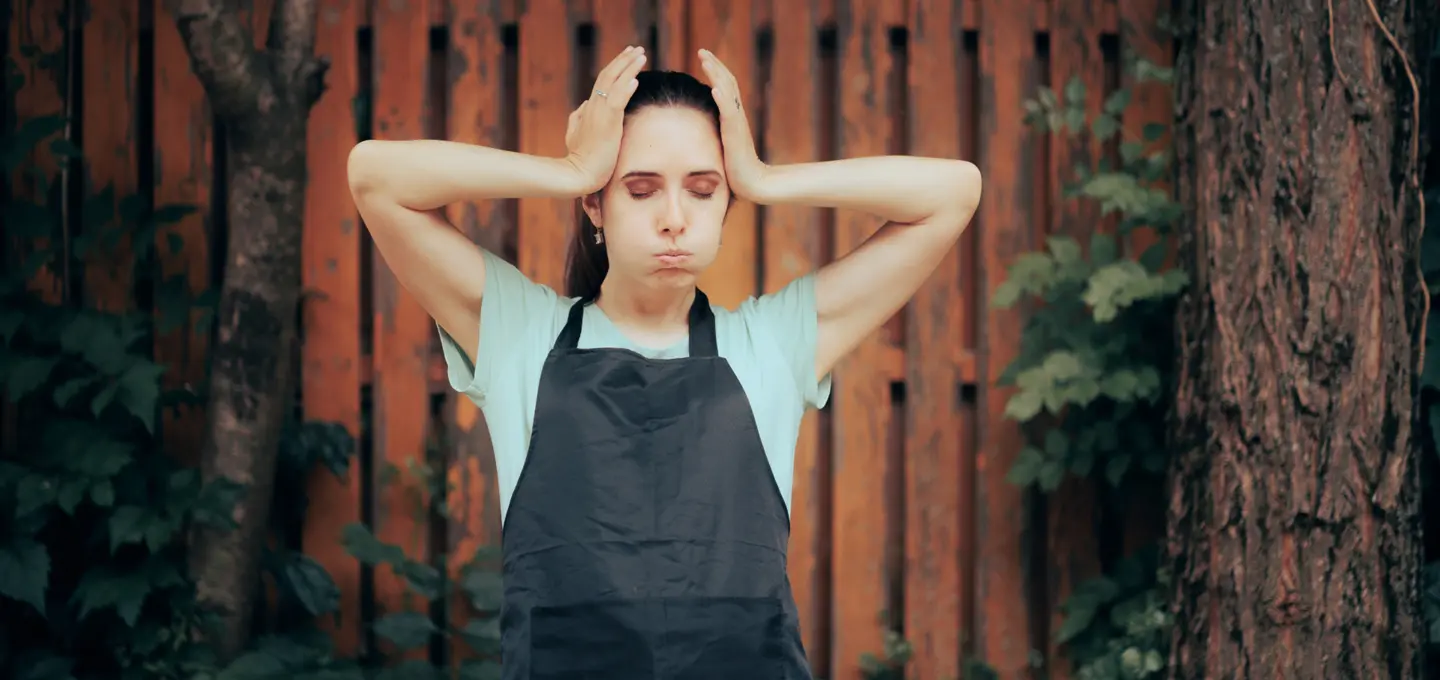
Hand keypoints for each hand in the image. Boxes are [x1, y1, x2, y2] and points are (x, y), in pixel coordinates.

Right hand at [564, 46, 647, 193]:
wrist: (578, 174)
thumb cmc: (581, 158)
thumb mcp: (575, 134)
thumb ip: (578, 118)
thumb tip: (584, 105)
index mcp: (589, 108)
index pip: (603, 81)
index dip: (616, 66)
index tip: (627, 56)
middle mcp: (593, 106)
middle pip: (608, 75)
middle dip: (624, 60)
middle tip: (637, 48)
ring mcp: (598, 114)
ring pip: (613, 83)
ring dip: (628, 68)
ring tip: (641, 55)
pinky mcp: (606, 124)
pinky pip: (616, 102)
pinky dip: (625, 89)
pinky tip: (635, 80)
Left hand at [698, 49, 768, 201]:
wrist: (752, 182)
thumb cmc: (736, 167)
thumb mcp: (723, 143)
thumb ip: (717, 130)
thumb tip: (702, 125)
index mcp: (733, 115)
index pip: (725, 85)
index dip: (715, 70)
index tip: (703, 57)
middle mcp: (736, 114)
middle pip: (728, 81)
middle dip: (714, 65)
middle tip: (702, 51)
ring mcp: (737, 123)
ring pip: (728, 92)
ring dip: (716, 75)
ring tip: (705, 61)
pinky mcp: (735, 134)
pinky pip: (729, 113)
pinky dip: (722, 99)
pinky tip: (714, 89)